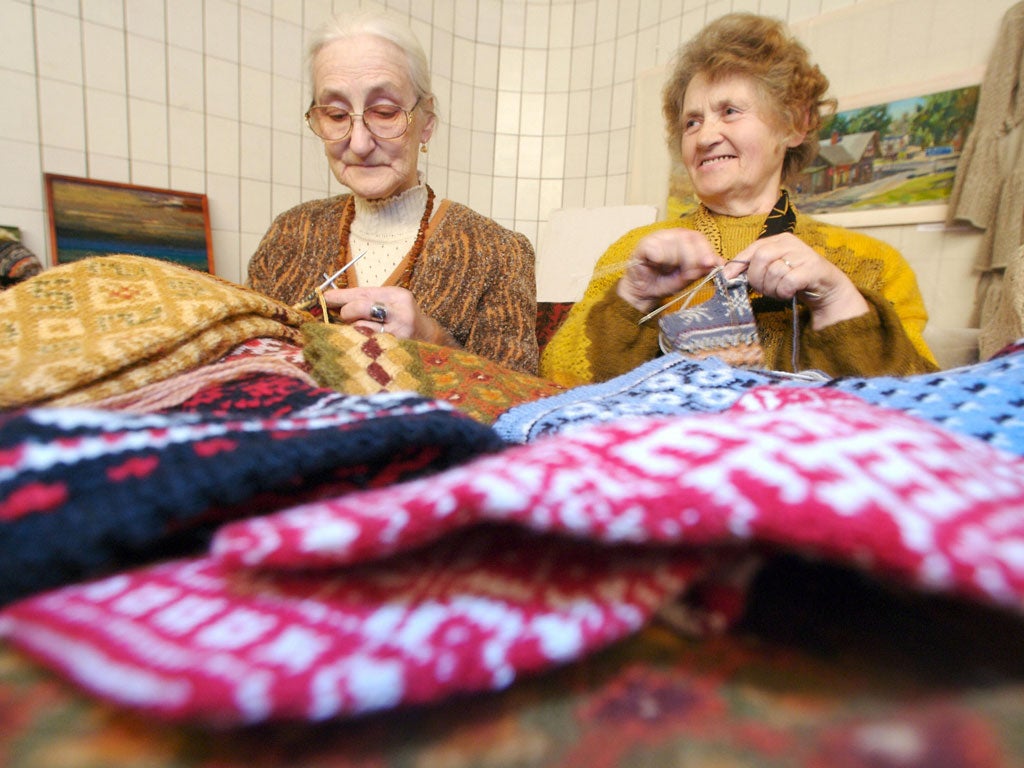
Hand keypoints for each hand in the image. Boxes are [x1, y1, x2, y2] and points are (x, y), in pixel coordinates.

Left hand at [322, 285, 453, 343]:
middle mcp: (400, 312)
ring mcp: (399, 333)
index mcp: (397, 296)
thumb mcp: (389, 302)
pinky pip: (366, 344)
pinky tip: (363, 341)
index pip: (363, 293)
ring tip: (362, 330)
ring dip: (353, 330)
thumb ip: (365, 299)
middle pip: (360, 308)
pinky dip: (359, 342)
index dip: (341, 295)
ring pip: (360, 328)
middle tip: (346, 316)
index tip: (324, 297)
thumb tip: (331, 299)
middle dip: (347, 312)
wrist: (429, 339)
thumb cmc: (402, 318)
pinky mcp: (395, 349)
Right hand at [617, 229, 723, 312]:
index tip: (710, 264)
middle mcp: (672, 235)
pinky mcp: (643, 245)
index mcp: (685, 240)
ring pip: (672, 244)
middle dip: (691, 259)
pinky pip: (654, 249)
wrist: (645, 292)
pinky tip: (656, 265)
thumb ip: (702, 269)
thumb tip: (719, 262)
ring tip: (667, 270)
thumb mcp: (688, 277)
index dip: (705, 250)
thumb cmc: (666, 281)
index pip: (698, 238)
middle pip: (687, 239)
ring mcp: (657, 238)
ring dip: (673, 262)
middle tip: (688, 273)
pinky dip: (658, 259)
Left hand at [722, 233, 869, 328]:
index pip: (753, 248)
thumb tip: (727, 273)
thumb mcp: (771, 270)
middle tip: (764, 289)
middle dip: (757, 278)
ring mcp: (803, 254)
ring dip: (772, 288)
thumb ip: (753, 268)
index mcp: (779, 240)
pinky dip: (784, 291)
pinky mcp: (813, 269)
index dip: (738, 263)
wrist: (825, 288)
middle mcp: (791, 243)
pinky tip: (788, 293)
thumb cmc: (793, 279)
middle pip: (761, 258)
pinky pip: (788, 281)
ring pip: (774, 271)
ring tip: (779, 291)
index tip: (728, 277)